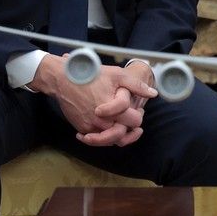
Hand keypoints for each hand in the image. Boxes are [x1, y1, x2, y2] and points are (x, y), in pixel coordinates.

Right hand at [29, 54, 157, 147]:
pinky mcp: (82, 128)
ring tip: (121, 124)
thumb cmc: (92, 75)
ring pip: (110, 140)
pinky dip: (104, 136)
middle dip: (130, 128)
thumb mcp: (117, 74)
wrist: (63, 79)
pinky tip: (108, 126)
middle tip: (132, 116)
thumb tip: (153, 94)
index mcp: (114, 108)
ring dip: (118, 134)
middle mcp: (102, 120)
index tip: (139, 110)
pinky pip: (97, 139)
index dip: (139, 115)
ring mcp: (91, 126)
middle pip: (123, 134)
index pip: (134, 121)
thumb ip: (136, 85)